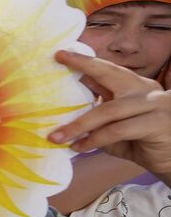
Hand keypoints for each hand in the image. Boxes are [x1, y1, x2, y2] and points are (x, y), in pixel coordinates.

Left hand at [51, 51, 170, 178]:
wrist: (169, 161)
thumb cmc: (139, 143)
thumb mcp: (114, 125)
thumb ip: (98, 113)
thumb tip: (67, 107)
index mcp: (136, 86)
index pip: (109, 70)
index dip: (85, 62)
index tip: (61, 54)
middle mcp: (147, 89)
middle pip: (112, 74)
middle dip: (84, 65)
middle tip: (58, 59)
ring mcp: (155, 104)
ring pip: (109, 110)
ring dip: (79, 125)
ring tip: (57, 137)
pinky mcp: (157, 123)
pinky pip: (118, 129)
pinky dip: (95, 139)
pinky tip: (80, 147)